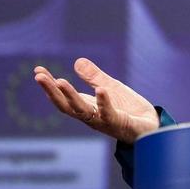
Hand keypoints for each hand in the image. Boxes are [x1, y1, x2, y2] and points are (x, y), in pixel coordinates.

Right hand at [34, 57, 159, 143]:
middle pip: (66, 105)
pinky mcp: (120, 123)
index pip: (64, 97)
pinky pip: (110, 114)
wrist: (152, 127)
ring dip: (71, 96)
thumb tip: (77, 61)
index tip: (37, 70)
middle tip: (39, 76)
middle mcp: (92, 116)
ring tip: (60, 81)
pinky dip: (104, 103)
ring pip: (83, 111)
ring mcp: (104, 121)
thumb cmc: (129, 109)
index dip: (50, 85)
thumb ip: (94, 77)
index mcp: (88, 107)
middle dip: (52, 91)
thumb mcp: (111, 88)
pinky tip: (100, 90)